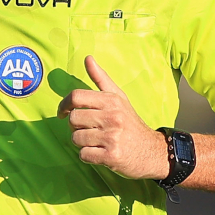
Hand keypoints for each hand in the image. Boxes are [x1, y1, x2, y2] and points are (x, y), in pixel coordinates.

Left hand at [57, 55, 169, 179]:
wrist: (152, 151)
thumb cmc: (130, 123)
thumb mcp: (118, 98)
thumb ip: (100, 78)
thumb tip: (87, 58)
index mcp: (111, 101)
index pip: (76, 97)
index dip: (64, 105)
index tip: (62, 113)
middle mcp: (112, 117)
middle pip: (73, 119)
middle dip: (75, 126)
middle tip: (87, 129)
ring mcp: (112, 137)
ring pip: (76, 138)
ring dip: (81, 142)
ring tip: (95, 141)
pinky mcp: (111, 156)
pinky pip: (83, 155)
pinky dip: (87, 156)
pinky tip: (99, 152)